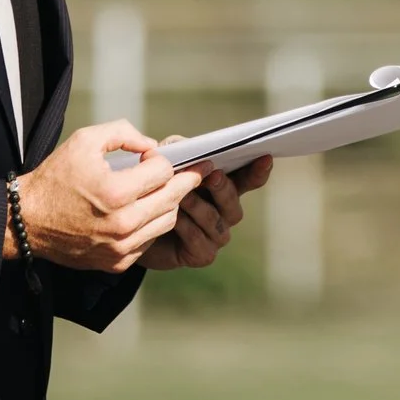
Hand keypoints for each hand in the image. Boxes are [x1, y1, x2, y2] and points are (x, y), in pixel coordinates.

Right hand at [12, 121, 202, 273]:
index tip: (159, 156)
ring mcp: (120, 248)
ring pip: (166, 222)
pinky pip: (149, 241)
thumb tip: (151, 146)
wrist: (27, 222)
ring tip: (166, 190)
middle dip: (186, 182)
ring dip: (170, 204)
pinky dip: (152, 225)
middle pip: (172, 199)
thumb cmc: (55, 178)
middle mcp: (122, 225)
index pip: (163, 173)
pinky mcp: (116, 263)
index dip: (163, 160)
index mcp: (115, 193)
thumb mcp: (85, 141)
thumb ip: (123, 134)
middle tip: (198, 172)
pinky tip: (145, 211)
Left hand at [138, 154, 273, 271]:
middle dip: (223, 187)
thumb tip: (186, 145)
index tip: (265, 157)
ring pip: (215, 219)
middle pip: (233, 201)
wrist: (133, 229)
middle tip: (212, 175)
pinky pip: (198, 239)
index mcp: (224, 186)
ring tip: (181, 196)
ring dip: (197, 205)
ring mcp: (216, 235)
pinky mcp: (202, 254)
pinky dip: (185, 226)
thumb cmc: (156, 189)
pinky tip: (173, 218)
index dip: (258, 170)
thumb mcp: (165, 163)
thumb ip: (178, 149)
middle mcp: (225, 212)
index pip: (248, 178)